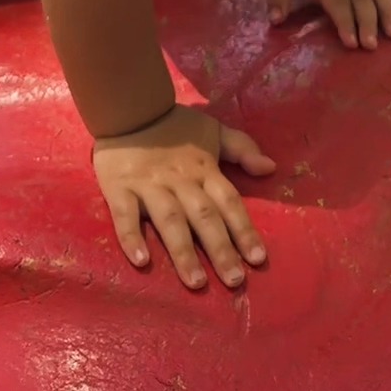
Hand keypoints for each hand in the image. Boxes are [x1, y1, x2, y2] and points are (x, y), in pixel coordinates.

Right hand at [93, 102, 273, 289]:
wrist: (128, 108)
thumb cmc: (174, 126)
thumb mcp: (212, 130)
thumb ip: (242, 148)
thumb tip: (271, 167)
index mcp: (204, 169)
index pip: (229, 202)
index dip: (244, 230)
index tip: (258, 259)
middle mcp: (180, 181)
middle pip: (204, 217)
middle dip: (220, 249)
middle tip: (234, 281)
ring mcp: (149, 185)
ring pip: (170, 221)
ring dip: (184, 252)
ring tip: (197, 282)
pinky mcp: (119, 189)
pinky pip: (125, 216)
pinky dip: (132, 238)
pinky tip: (142, 261)